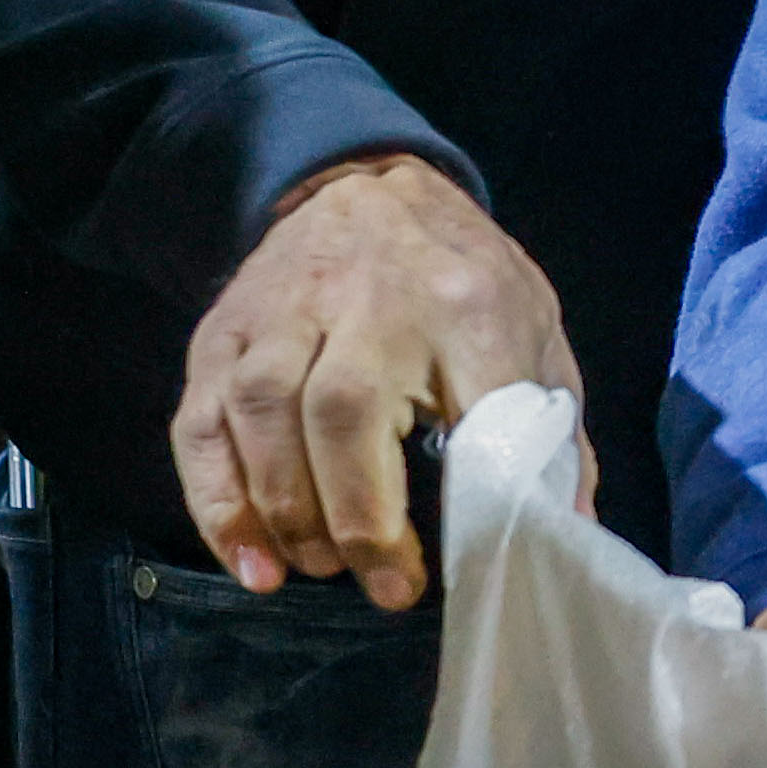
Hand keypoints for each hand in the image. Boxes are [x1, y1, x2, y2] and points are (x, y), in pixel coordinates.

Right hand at [167, 150, 575, 605]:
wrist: (368, 181)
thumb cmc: (462, 279)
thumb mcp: (533, 330)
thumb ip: (553, 431)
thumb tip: (564, 536)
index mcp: (466, 302)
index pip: (469, 404)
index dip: (462, 496)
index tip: (456, 563)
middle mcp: (369, 297)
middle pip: (345, 410)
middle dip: (358, 517)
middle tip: (383, 586)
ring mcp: (285, 309)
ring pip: (265, 410)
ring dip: (284, 509)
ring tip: (316, 568)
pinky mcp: (224, 331)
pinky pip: (202, 420)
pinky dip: (217, 500)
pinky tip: (250, 558)